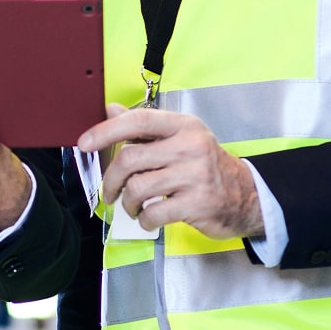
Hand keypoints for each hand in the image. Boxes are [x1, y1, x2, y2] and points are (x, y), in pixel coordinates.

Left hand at [78, 104, 263, 238]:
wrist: (246, 195)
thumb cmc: (206, 166)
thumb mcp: (179, 138)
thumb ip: (144, 127)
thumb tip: (110, 109)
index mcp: (183, 126)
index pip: (138, 121)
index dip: (106, 131)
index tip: (84, 143)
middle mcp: (190, 146)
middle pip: (130, 159)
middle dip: (111, 180)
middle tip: (109, 192)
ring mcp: (196, 175)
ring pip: (138, 188)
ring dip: (128, 203)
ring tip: (134, 206)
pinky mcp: (198, 203)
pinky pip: (154, 213)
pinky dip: (144, 220)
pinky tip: (149, 219)